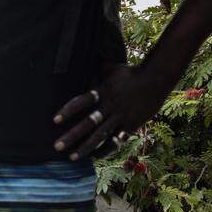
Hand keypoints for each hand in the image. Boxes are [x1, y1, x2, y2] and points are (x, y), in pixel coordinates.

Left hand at [53, 64, 172, 159]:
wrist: (157, 78)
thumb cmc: (132, 73)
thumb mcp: (112, 68)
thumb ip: (97, 68)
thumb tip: (86, 54)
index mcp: (102, 92)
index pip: (81, 102)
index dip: (68, 111)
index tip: (55, 120)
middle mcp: (109, 106)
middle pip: (88, 123)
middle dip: (72, 136)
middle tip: (57, 147)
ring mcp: (120, 116)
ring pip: (100, 136)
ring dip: (85, 148)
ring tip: (72, 158)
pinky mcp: (131, 124)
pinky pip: (116, 140)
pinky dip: (105, 150)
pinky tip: (94, 157)